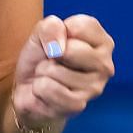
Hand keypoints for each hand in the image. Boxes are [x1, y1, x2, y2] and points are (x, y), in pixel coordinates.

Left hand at [11, 13, 116, 132]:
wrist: (28, 88)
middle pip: (70, 50)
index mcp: (102, 42)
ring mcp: (95, 87)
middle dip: (50, 55)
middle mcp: (105, 65)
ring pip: (55, 71)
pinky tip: (46, 93)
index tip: (58, 42)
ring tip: (50, 78)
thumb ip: (51, 26)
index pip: (80, 27)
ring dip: (43, 73)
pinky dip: (39, 89)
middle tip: (53, 62)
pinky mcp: (79, 105)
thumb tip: (60, 48)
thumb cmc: (41, 57)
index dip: (58, 33)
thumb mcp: (42, 32)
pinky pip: (49, 89)